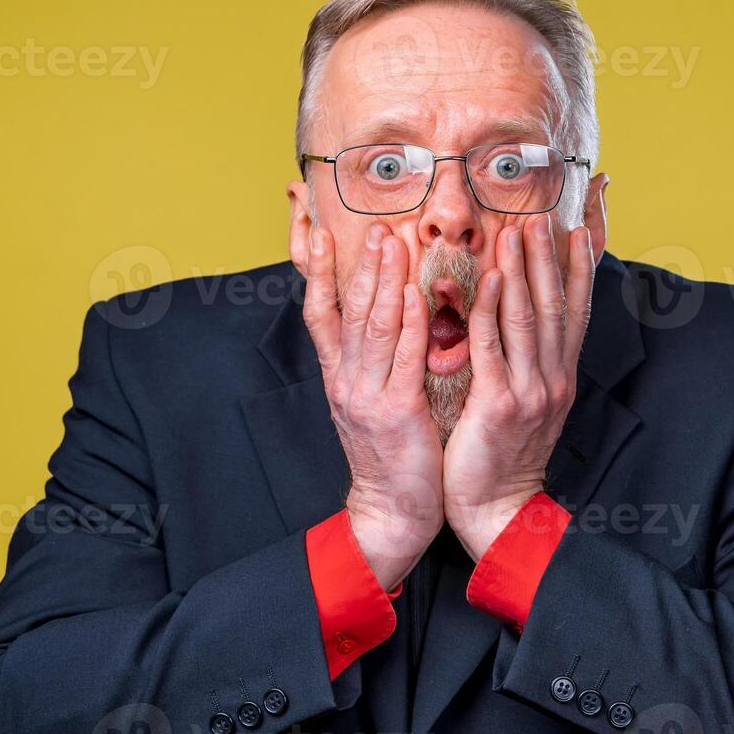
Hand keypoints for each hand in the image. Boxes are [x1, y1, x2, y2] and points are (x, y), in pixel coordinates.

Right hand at [303, 221, 443, 589]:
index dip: (318, 270)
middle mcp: (346, 380)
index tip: (317, 230)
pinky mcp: (397, 413)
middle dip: (360, 262)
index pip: (320, 311)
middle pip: (348, 309)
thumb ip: (375, 358)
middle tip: (374, 223)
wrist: (392, 510)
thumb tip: (387, 311)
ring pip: (374, 326)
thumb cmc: (391, 452)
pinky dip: (409, 324)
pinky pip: (403, 360)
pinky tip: (415, 295)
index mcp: (339, 375)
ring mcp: (368, 396)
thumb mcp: (370, 400)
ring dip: (384, 280)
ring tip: (392, 242)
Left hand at [443, 216, 594, 560]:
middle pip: (553, 306)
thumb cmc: (501, 459)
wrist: (498, 512)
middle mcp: (551, 379)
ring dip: (522, 271)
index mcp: (559, 378)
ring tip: (517, 232)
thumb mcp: (526, 407)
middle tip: (540, 217)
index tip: (576, 232)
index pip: (573, 313)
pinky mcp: (498, 404)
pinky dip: (491, 310)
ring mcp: (529, 391)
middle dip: (547, 258)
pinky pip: (493, 347)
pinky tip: (488, 280)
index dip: (577, 270)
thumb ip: (525, 366)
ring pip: (527, 317)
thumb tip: (516, 323)